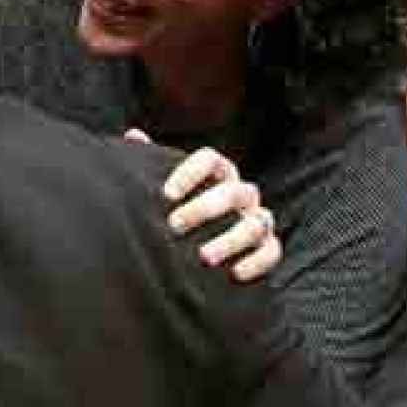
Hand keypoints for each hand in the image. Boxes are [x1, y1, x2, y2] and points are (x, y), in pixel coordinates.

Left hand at [127, 130, 281, 282]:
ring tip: (204, 256)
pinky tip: (234, 272)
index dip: (191, 172)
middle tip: (175, 225)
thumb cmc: (181, 212)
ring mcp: (257, 219)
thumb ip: (153, 163)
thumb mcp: (166, 189)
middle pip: (233, 192)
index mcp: (218, 174)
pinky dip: (257, 262)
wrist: (199, 251)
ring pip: (256, 223)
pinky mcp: (267, 247)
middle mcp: (241, 194)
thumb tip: (134, 135)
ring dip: (231, 240)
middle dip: (205, 208)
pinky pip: (272, 251)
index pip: (210, 160)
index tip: (166, 194)